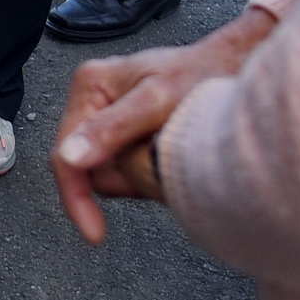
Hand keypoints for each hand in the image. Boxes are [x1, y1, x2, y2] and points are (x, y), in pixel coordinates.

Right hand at [52, 5, 278, 243]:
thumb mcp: (158, 100)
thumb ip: (113, 128)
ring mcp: (111, 122)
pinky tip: (171, 156)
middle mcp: (95, 103)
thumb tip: (71, 157)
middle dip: (124, 180)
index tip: (95, 233)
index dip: (76, 198)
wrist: (234, 67)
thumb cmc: (202, 73)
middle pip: (89, 169)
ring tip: (172, 153)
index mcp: (90, 85)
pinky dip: (149, 175)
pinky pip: (128, 173)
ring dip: (139, 178)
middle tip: (163, 167)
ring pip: (111, 175)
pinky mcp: (129, 137)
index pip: (65, 155)